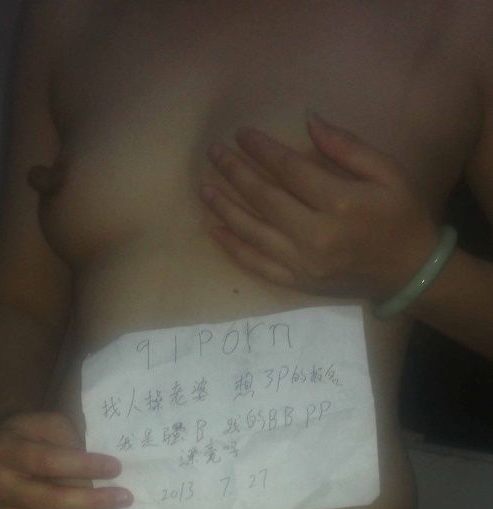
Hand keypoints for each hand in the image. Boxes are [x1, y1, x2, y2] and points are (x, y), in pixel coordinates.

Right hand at [0, 411, 132, 508]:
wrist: (2, 453)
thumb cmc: (34, 435)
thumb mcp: (51, 424)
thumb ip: (72, 442)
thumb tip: (103, 472)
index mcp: (3, 450)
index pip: (48, 462)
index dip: (84, 467)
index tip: (116, 468)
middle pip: (50, 500)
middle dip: (92, 501)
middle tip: (124, 498)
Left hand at [199, 113, 438, 302]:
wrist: (409, 273)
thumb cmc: (402, 216)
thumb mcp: (387, 172)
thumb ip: (346, 146)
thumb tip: (308, 120)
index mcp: (340, 204)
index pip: (289, 171)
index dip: (262, 150)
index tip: (241, 134)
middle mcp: (316, 236)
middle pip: (264, 199)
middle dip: (235, 173)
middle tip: (214, 153)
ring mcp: (303, 263)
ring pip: (253, 232)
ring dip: (225, 208)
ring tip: (204, 187)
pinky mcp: (298, 282)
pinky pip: (257, 265)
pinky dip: (233, 248)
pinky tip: (215, 230)